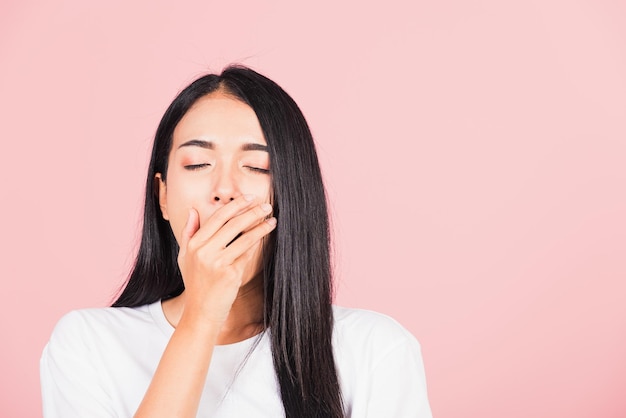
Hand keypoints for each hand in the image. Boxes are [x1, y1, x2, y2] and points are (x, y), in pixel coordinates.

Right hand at [176, 195, 275, 324]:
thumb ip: (189, 232)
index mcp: (193, 244)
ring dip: (261, 226)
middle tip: (266, 206)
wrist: (201, 312)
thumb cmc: (196, 283)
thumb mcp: (185, 257)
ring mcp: (217, 262)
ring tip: (272, 220)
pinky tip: (266, 236)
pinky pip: (248, 254)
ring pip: (244, 237)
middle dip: (252, 212)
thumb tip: (193, 210)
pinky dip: (258, 243)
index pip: (217, 217)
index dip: (235, 205)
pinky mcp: (230, 274)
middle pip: (233, 224)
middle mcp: (204, 251)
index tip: (248, 198)